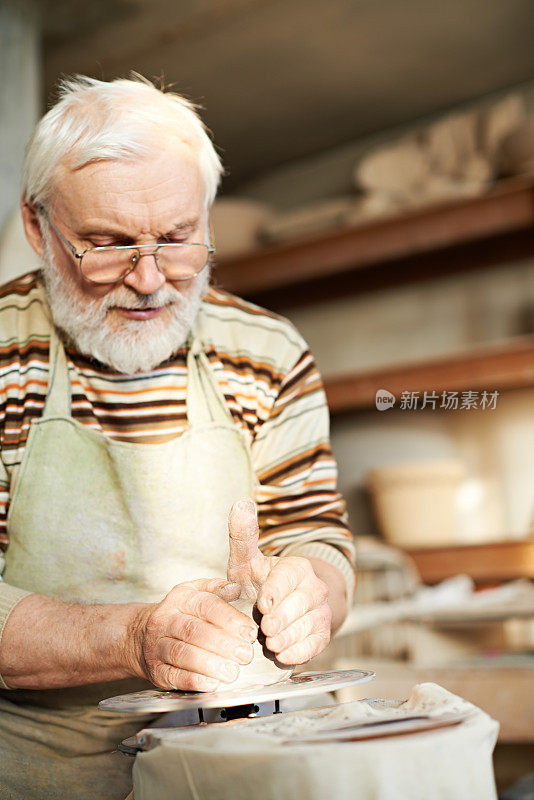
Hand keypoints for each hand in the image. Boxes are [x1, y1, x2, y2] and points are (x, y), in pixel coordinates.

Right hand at [131, 578, 257, 691]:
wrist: (138, 636)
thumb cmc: (177, 614)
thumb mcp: (193, 593)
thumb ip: (216, 589)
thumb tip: (236, 588)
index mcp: (180, 599)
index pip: (206, 605)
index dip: (229, 619)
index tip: (249, 632)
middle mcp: (166, 620)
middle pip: (194, 631)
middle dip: (223, 644)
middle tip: (244, 654)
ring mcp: (158, 646)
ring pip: (182, 654)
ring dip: (210, 664)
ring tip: (231, 672)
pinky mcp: (156, 669)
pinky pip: (173, 676)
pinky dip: (194, 680)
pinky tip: (212, 683)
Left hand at [227, 498, 331, 663]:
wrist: (275, 612)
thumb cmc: (257, 584)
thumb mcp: (246, 561)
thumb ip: (242, 536)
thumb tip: (240, 503)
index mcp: (296, 567)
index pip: (289, 577)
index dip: (275, 592)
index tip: (262, 604)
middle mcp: (313, 587)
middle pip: (302, 603)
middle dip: (282, 617)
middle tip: (264, 629)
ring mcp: (320, 611)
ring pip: (310, 624)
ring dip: (290, 636)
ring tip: (271, 643)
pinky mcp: (323, 635)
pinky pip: (317, 644)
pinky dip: (300, 651)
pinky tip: (283, 655)